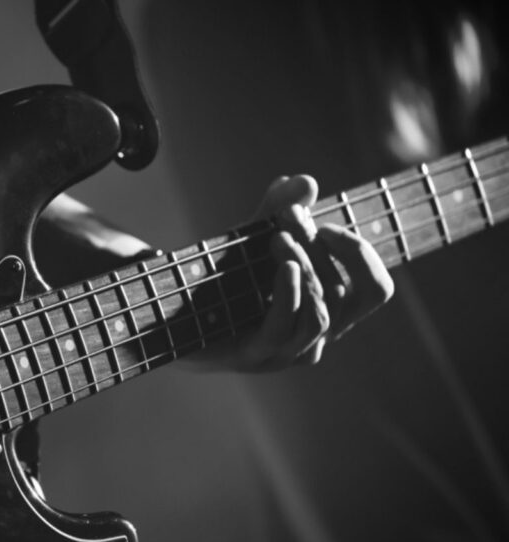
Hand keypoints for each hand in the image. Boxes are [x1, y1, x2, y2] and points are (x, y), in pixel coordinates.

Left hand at [233, 175, 393, 369]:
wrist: (170, 315)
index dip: (361, 254)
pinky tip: (284, 265)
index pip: (375, 291)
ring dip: (305, 267)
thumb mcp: (251, 239)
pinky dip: (289, 293)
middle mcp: (313, 339)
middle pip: (342, 295)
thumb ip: (275, 211)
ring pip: (320, 314)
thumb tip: (302, 181)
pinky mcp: (252, 356)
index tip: (324, 224)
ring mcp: (284, 353)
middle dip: (318, 248)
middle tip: (288, 216)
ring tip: (278, 238)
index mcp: (326, 313)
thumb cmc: (220, 281)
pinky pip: (284, 328)